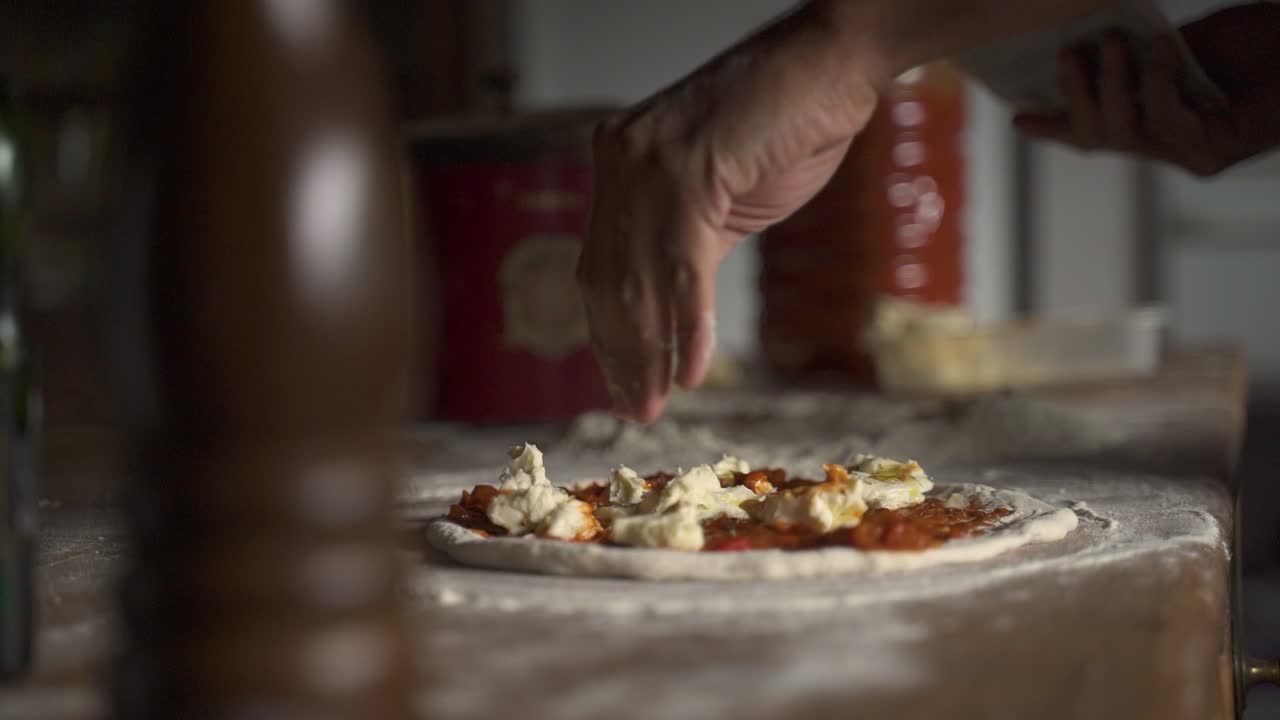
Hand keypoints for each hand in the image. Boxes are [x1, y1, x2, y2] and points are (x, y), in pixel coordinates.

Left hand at [579, 2, 886, 421]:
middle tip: (635, 409)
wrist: (835, 62)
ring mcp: (650, 163)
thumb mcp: (724, 196)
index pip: (600, 265)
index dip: (609, 332)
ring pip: (638, 279)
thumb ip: (686, 244)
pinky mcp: (691, 170)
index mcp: (621, 164)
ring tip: (654, 403)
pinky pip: (682, 267)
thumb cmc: (788, 123)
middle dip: (621, 353)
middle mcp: (621, 160)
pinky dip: (687, 325)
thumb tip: (667, 311)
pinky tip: (690, 371)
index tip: (623, 383)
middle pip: (607, 279)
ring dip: (647, 351)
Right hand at [1013, 4, 1279, 176]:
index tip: (1017, 116)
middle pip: (1099, 138)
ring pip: (1124, 134)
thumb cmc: (1256, 42)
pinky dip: (1158, 81)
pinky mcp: (1215, 153)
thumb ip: (1139, 59)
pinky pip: (1167, 120)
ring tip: (1111, 43)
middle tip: (1068, 53)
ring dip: (1110, 85)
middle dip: (1075, 96)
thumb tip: (1087, 49)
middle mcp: (1170, 146)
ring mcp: (1192, 155)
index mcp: (1157, 122)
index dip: (1056, 126)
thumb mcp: (1180, 45)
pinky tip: (1166, 48)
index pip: (1094, 131)